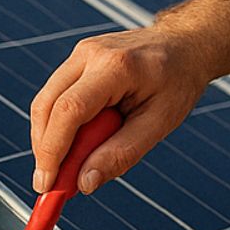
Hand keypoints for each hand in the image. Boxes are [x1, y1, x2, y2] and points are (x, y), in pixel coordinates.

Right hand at [29, 24, 216, 193]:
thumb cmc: (178, 82)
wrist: (184, 45)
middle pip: (47, 105)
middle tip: (52, 183)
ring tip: (70, 166)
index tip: (47, 184)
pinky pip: (56, 94)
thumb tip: (85, 182)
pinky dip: (59, 123)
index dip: (52, 150)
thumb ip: (122, 154)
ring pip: (46, 100)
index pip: (69, 111)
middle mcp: (91, 53)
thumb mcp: (160, 123)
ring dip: (49, 137)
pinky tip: (78, 142)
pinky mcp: (78, 57)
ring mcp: (82, 51)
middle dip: (44, 148)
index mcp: (117, 67)